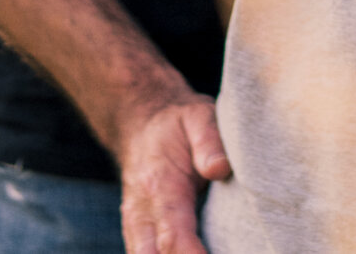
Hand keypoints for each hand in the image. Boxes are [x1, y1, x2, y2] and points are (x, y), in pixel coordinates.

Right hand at [115, 88, 231, 253]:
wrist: (143, 125)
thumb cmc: (177, 124)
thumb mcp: (198, 116)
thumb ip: (209, 140)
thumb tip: (220, 168)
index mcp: (160, 184)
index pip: (172, 235)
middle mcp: (141, 210)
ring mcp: (135, 224)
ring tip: (204, 253)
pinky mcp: (137, 232)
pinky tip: (191, 253)